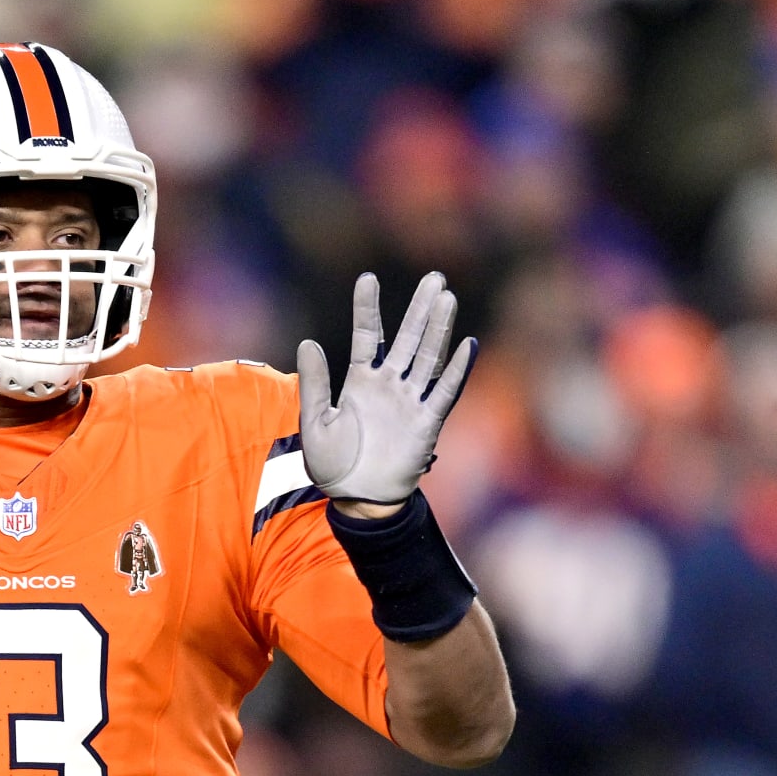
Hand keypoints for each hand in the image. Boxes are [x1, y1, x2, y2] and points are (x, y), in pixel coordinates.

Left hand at [296, 271, 477, 506]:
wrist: (356, 498)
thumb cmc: (332, 463)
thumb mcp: (315, 422)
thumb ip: (315, 384)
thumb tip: (308, 342)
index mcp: (359, 381)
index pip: (365, 335)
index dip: (367, 308)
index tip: (368, 278)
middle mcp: (388, 385)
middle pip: (406, 338)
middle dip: (419, 308)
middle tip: (434, 277)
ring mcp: (409, 401)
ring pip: (428, 357)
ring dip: (438, 329)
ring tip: (447, 298)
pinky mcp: (426, 423)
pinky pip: (444, 392)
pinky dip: (457, 370)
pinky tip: (469, 344)